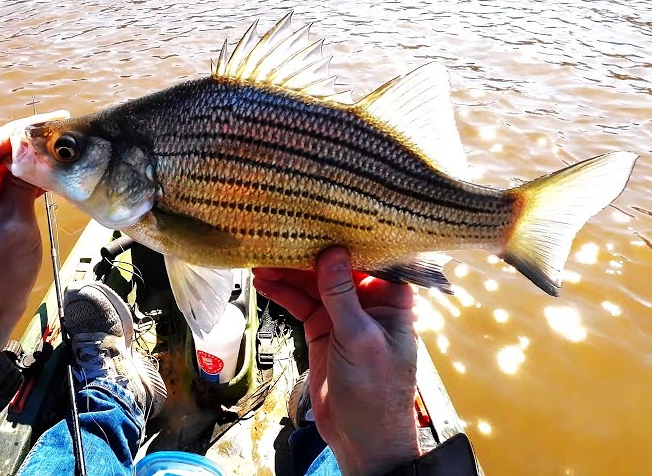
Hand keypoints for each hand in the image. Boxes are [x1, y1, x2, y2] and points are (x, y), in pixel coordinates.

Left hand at [0, 112, 67, 344]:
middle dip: (23, 144)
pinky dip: (25, 177)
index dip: (12, 136)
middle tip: (58, 136)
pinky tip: (49, 174)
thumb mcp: (14, 229)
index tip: (46, 132)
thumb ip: (20, 186)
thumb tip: (32, 152)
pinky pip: (3, 182)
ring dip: (27, 159)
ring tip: (59, 151)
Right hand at [254, 248, 421, 475]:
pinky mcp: (322, 330)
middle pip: (334, 267)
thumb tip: (332, 251)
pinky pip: (301, 303)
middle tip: (278, 236)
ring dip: (289, 272)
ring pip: (313, 284)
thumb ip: (342, 295)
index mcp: (391, 298)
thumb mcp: (360, 339)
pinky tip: (264, 281)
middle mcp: (368, 301)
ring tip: (261, 257)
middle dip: (307, 253)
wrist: (363, 438)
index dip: (344, 236)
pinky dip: (283, 293)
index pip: (368, 257)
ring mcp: (342, 315)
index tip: (318, 214)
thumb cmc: (376, 389)